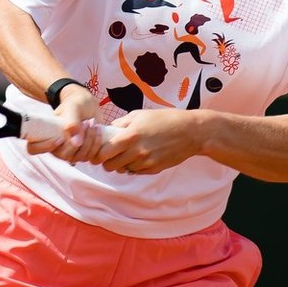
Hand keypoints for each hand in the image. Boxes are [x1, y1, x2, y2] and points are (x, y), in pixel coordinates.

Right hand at [27, 83, 104, 164]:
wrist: (87, 105)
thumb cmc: (75, 103)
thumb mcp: (72, 107)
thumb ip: (71, 121)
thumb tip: (75, 142)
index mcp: (45, 135)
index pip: (34, 149)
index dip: (45, 147)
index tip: (59, 138)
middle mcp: (56, 147)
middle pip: (64, 155)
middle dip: (78, 140)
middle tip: (86, 122)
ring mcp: (71, 152)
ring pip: (80, 157)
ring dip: (90, 140)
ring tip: (92, 122)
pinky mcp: (84, 153)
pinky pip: (91, 156)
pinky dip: (97, 143)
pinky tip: (98, 129)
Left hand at [88, 109, 202, 174]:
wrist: (190, 132)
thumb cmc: (165, 119)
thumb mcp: (140, 114)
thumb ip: (120, 123)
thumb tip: (107, 130)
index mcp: (130, 136)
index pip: (103, 153)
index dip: (97, 154)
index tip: (98, 151)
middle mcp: (136, 152)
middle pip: (110, 166)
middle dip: (107, 161)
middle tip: (111, 154)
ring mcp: (145, 162)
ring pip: (123, 170)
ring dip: (122, 164)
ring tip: (129, 153)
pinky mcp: (154, 169)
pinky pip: (136, 171)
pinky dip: (134, 166)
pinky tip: (141, 156)